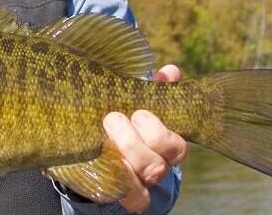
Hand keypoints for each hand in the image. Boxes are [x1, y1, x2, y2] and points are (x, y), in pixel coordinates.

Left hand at [103, 64, 187, 213]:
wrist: (96, 147)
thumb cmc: (121, 117)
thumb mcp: (133, 101)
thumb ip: (152, 89)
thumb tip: (172, 71)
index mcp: (164, 146)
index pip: (176, 147)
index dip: (160, 133)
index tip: (139, 113)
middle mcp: (155, 168)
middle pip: (155, 165)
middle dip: (134, 143)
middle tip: (112, 119)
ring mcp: (138, 185)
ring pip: (139, 184)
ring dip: (120, 160)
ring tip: (103, 136)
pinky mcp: (119, 195)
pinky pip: (127, 199)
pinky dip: (116, 183)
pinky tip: (101, 163)